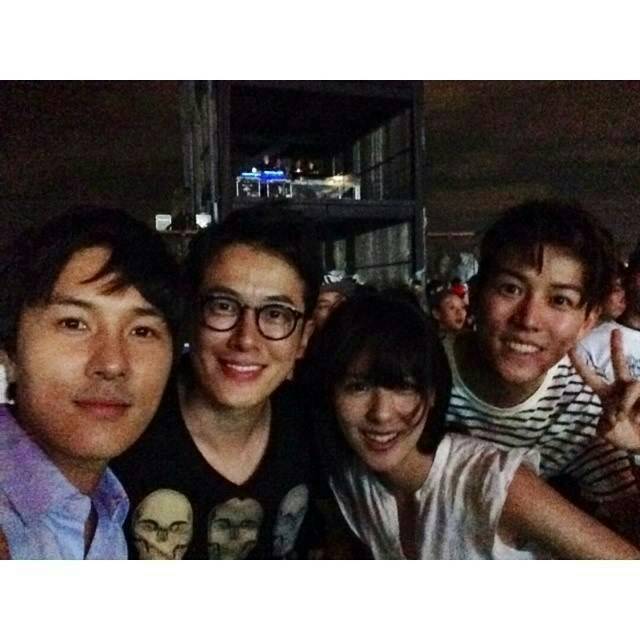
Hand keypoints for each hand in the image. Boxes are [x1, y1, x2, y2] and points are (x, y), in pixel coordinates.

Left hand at [570, 328, 639, 451]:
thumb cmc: (625, 437)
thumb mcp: (608, 433)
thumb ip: (604, 426)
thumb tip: (611, 416)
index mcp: (606, 394)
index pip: (589, 376)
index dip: (579, 363)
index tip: (570, 347)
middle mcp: (622, 387)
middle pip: (618, 362)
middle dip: (617, 347)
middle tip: (615, 331)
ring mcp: (637, 389)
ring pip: (631, 384)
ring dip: (624, 402)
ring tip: (623, 417)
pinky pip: (638, 389)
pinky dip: (632, 403)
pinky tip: (636, 416)